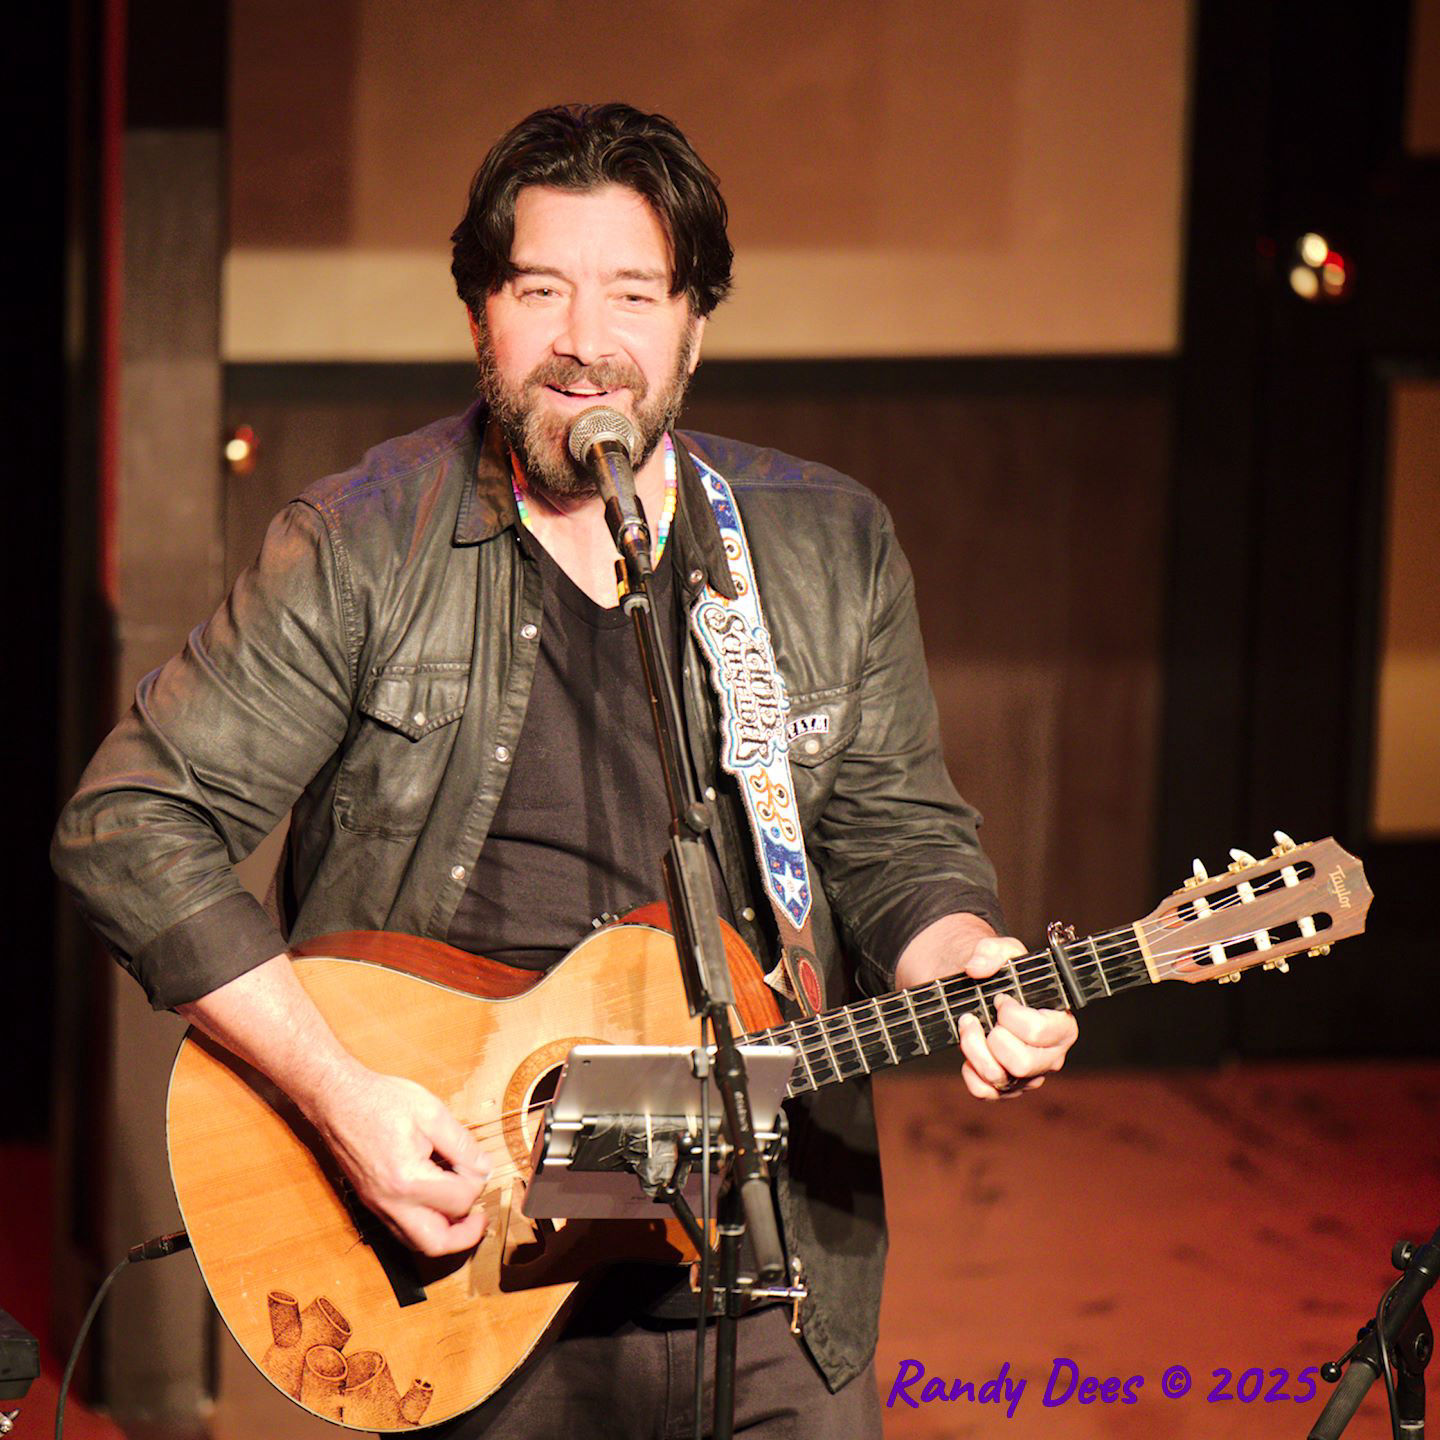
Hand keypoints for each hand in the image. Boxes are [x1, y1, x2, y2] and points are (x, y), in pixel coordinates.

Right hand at [307, 1066, 491, 1255]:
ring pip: (415, 1242)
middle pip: (435, 1243)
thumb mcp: (432, 1113)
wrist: (337, 1099)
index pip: (459, 1201)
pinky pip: (401, 1229)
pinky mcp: (371, 1202)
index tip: (479, 1163)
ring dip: (443, 1233)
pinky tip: (435, 1202)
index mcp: (408, 1180)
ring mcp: (377, 1206)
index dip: (477, 1182)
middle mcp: (390, 1202)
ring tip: (460, 1210)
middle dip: (464, 1235)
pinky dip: (424, 1225)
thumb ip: (462, 1144)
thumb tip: (484, 1168)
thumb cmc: (380, 1100)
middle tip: (480, 1217)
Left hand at [895, 913, 1078, 1101]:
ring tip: (969, 1025)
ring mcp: (1028, 1075)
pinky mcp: (1005, 1087)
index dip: (1012, 1015)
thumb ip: (991, 950)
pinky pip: (985, 1093)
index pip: (1040, 1032)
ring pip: (1000, 1079)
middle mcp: (1050, 1055)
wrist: (975, 988)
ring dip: (974, 1049)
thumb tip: (977, 968)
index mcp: (1060, 1023)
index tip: (1001, 1000)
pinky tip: (969, 1051)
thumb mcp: (998, 951)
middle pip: (1022, 1063)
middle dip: (994, 1037)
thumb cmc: (997, 973)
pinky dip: (970, 1073)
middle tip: (985, 1017)